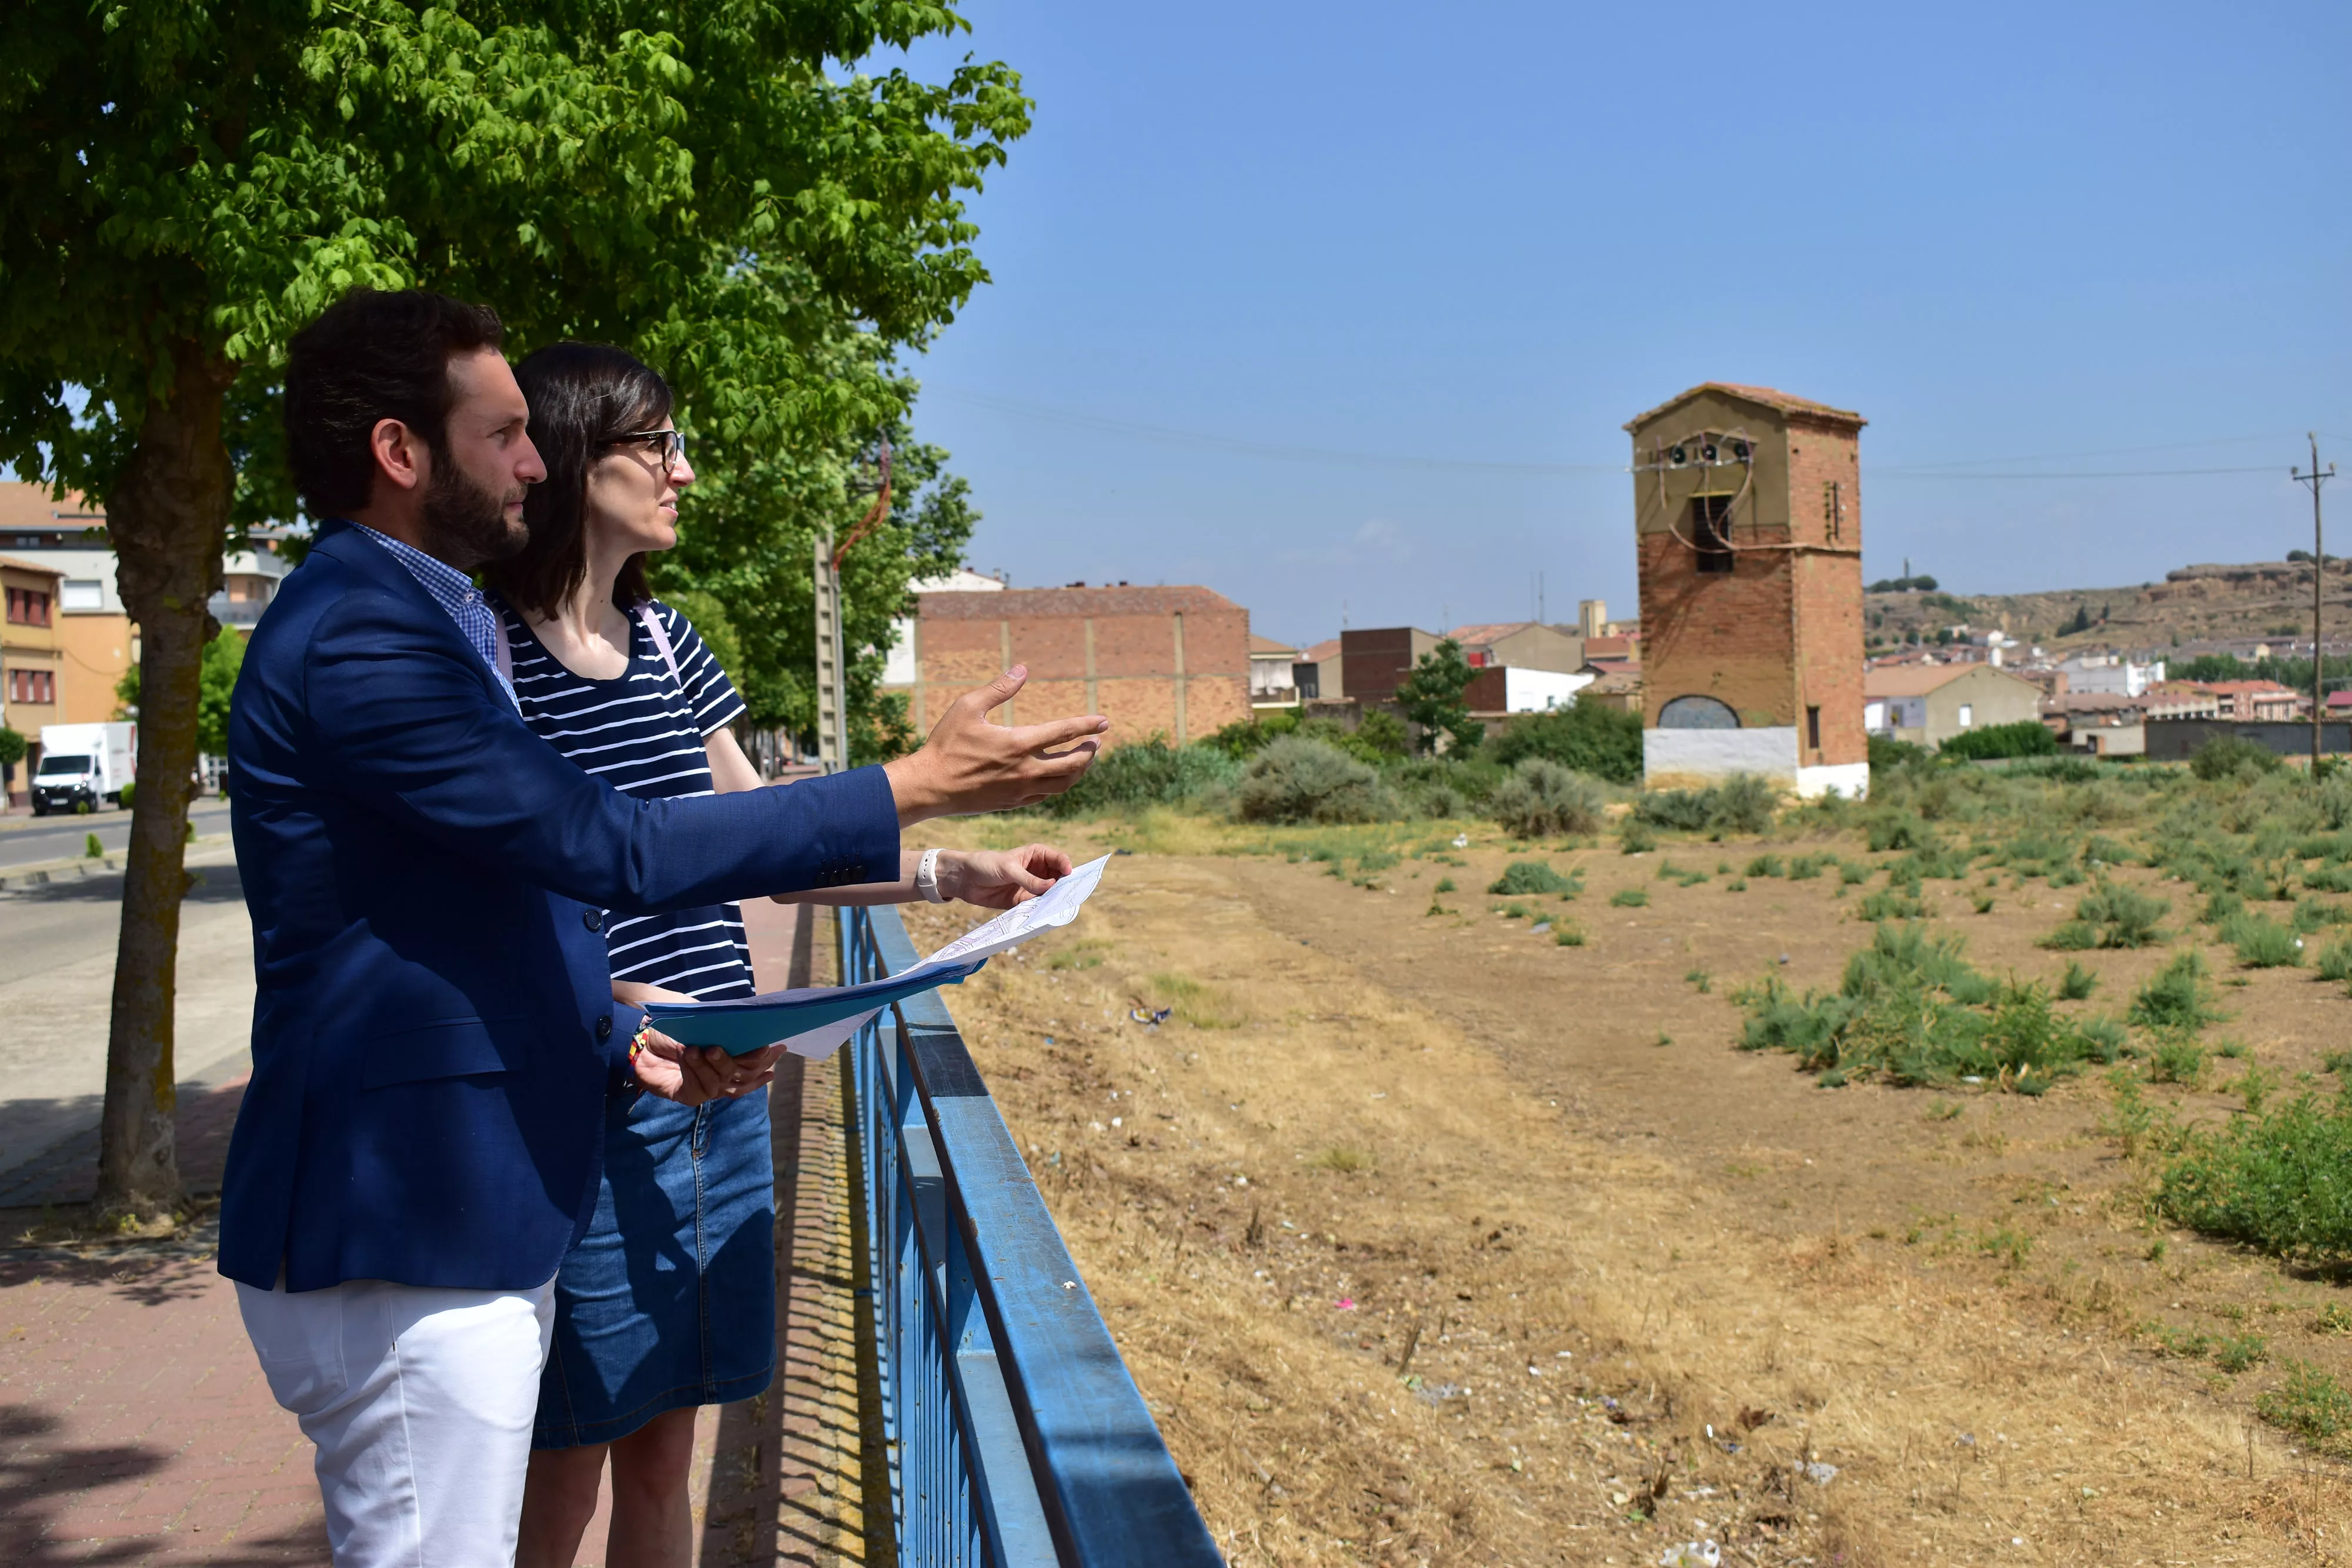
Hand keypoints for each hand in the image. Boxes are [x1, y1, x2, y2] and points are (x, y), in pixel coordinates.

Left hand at [631, 1027, 786, 1105]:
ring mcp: (704, 1087)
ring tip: (702, 1048)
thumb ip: (726, 1031)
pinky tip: (688, 1055)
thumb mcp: (703, 1023)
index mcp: (727, 1057)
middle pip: (745, 1074)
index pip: (755, 1064)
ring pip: (722, 1081)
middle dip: (746, 1061)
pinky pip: (700, 1088)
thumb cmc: (671, 1027)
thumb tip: (753, 1035)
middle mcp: (719, 1075)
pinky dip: (695, 1070)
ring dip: (714, 1063)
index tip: (779, 1046)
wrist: (637, 1036)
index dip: (768, 1058)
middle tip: (735, 1046)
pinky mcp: (687, 1096)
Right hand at [883, 666, 1106, 823]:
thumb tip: (1023, 669)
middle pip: (1073, 763)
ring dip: (1080, 770)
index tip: (1104, 721)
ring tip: (1085, 758)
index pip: (1064, 732)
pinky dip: (1060, 784)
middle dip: (1090, 750)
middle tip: (1096, 740)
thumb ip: (999, 688)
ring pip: (1064, 783)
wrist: (930, 786)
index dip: (1087, 725)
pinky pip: (1047, 795)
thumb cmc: (946, 744)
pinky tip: (1060, 776)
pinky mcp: (1014, 803)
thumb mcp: (968, 707)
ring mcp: (1021, 790)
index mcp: (1018, 742)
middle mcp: (1025, 769)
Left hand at [939, 843, 1073, 908]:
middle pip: (1058, 878)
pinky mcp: (1023, 902)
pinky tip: (1046, 913)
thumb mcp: (1008, 869)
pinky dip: (1042, 909)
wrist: (965, 879)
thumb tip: (1051, 887)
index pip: (1057, 859)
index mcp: (1036, 855)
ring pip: (1050, 894)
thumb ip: (1029, 879)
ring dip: (1054, 899)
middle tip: (1069, 894)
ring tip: (1060, 906)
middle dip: (1064, 885)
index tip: (1069, 874)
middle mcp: (1037, 871)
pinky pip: (1037, 906)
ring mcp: (1031, 887)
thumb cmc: (986, 865)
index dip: (1065, 866)